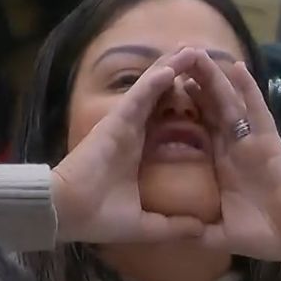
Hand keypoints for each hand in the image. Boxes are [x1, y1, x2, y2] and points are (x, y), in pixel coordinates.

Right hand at [51, 50, 206, 245]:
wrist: (68, 214)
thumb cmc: (100, 219)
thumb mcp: (146, 225)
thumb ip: (174, 225)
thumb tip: (202, 230)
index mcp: (142, 153)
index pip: (171, 124)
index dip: (190, 109)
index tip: (212, 97)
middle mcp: (135, 134)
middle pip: (164, 99)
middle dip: (184, 79)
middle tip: (206, 60)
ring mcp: (124, 125)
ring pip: (152, 90)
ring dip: (172, 68)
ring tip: (194, 49)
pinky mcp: (115, 122)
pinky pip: (138, 97)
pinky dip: (154, 81)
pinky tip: (172, 67)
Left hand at [181, 51, 280, 263]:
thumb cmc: (263, 236)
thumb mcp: (220, 235)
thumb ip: (198, 231)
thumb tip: (175, 236)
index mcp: (220, 166)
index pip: (195, 131)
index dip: (178, 111)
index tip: (159, 91)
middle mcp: (233, 148)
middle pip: (209, 109)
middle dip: (193, 83)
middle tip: (175, 57)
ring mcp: (251, 142)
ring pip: (229, 103)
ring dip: (214, 78)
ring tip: (198, 53)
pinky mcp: (269, 142)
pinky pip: (257, 112)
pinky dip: (248, 90)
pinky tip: (237, 68)